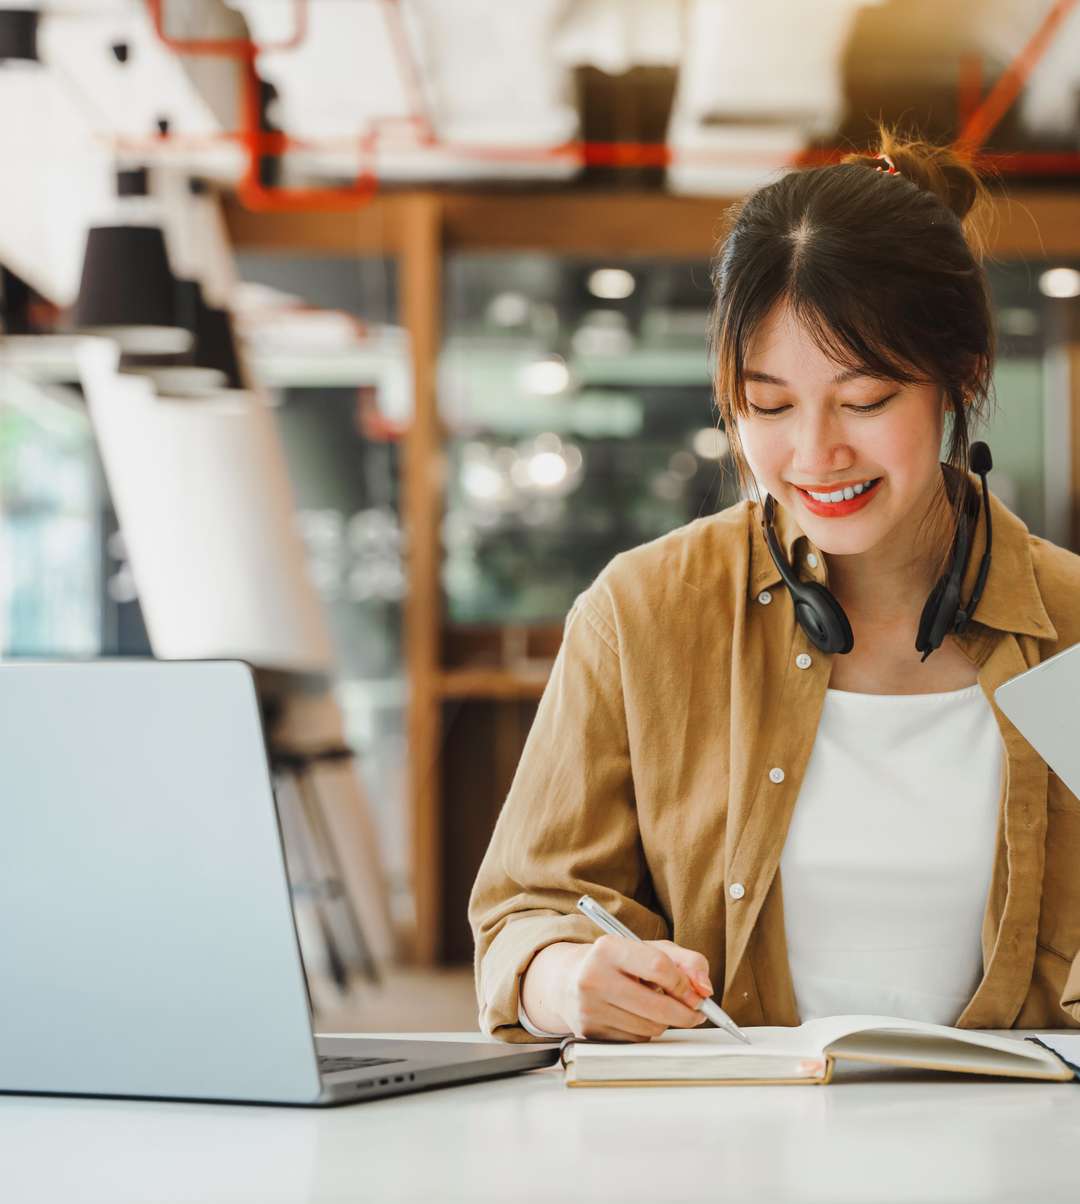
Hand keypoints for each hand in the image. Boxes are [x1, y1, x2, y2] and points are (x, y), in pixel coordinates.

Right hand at [561, 935, 713, 1041]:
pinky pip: (636, 1041)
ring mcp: (589, 1008)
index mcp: (608, 948)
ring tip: (654, 1005)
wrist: (567, 979)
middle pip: (658, 1006)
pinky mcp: (589, 1032)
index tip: (697, 993)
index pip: (659, 967)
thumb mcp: (649, 949)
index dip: (685, 984)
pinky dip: (645, 1031)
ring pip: (650, 1028)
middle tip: (695, 1011)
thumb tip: (705, 989)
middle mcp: (593, 977)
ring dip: (664, 1022)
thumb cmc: (616, 962)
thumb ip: (686, 961)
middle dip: (685, 1013)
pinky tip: (635, 1016)